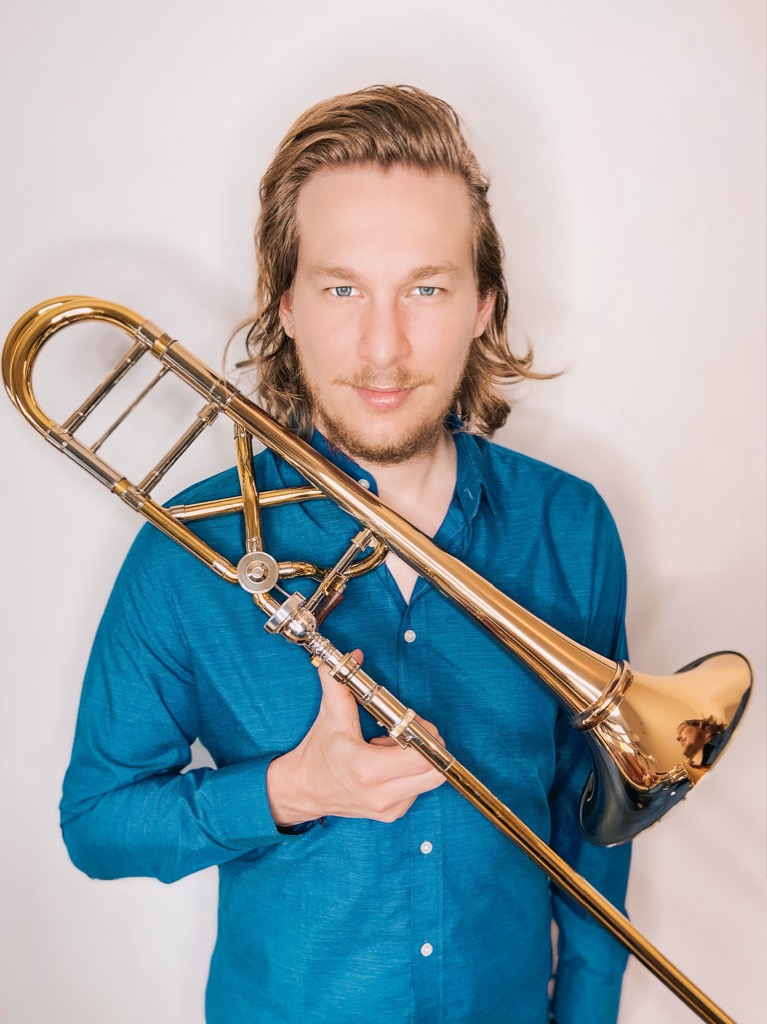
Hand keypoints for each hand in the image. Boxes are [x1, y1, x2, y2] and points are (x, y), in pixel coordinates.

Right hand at [266, 650, 445, 825]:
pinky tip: (386, 764)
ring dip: (417, 760)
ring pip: (428, 780)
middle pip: (435, 772)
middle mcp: (380, 794)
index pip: (421, 758)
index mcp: (366, 769)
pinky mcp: (392, 814)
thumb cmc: (316, 754)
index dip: (425, 734)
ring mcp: (388, 808)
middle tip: (405, 733)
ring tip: (389, 748)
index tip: (411, 721)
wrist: (302, 790)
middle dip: (427, 747)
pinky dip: (410, 774)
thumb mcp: (329, 716)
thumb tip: (354, 657)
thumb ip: (341, 683)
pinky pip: (418, 789)